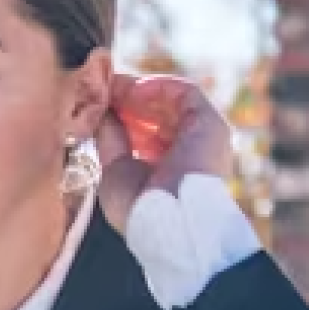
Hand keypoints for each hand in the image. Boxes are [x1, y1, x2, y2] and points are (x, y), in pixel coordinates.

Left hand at [93, 73, 235, 235]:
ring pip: (170, 102)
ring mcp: (201, 136)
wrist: (168, 222)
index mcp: (167, 169)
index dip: (121, 117)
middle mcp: (188, 151)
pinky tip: (133, 91)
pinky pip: (185, 93)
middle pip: (157, 116)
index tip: (98, 105)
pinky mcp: (210, 122)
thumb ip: (110, 139)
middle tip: (101, 89)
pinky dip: (158, 87)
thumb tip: (102, 112)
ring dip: (139, 92)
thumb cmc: (139, 209)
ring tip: (112, 88)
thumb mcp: (114, 171)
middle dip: (127, 101)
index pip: (144, 134)